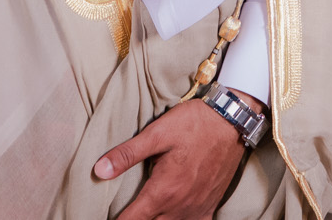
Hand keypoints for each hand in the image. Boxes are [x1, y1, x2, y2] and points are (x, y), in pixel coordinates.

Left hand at [94, 93, 257, 219]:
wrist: (232, 121)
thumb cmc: (194, 124)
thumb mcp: (157, 133)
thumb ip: (127, 154)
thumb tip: (99, 170)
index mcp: (163, 191)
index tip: (106, 218)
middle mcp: (179, 206)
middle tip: (127, 215)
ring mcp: (196, 208)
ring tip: (145, 215)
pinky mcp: (209, 206)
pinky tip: (174, 218)